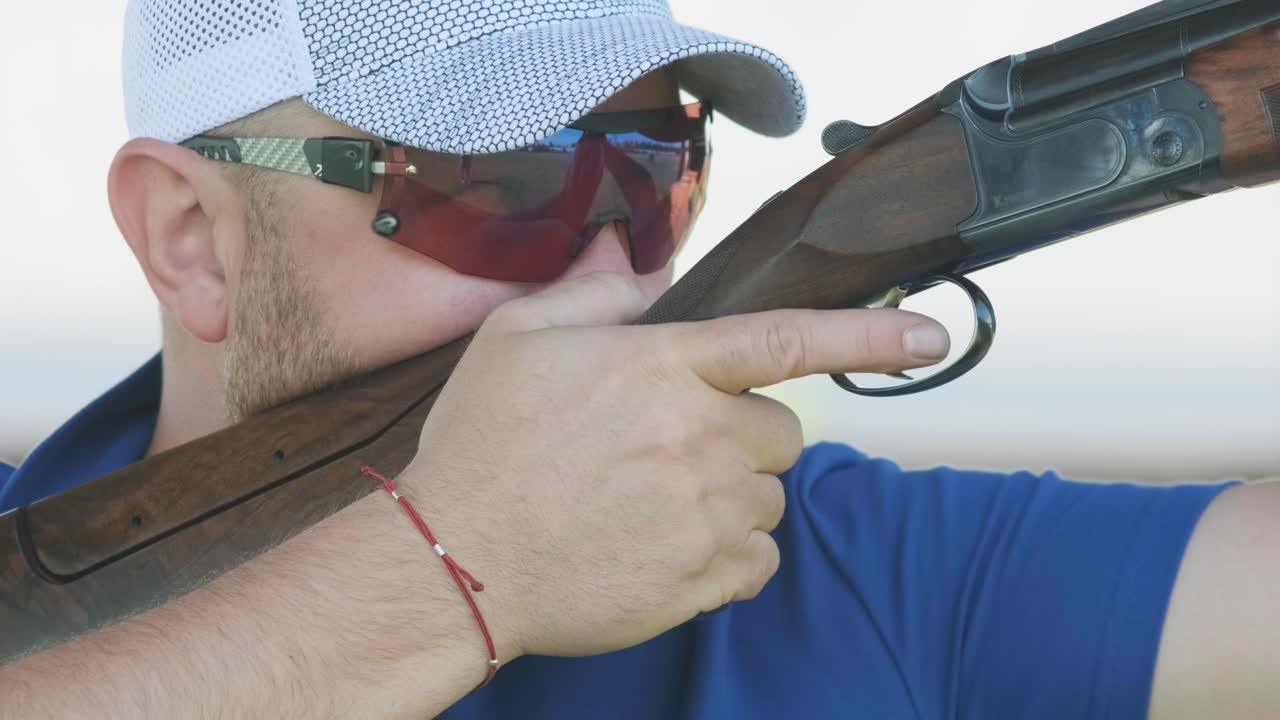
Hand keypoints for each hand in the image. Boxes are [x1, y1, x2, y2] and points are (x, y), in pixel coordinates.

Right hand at [397, 271, 949, 659]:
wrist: (453, 562)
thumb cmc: (481, 446)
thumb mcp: (517, 341)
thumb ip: (592, 293)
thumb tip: (637, 254)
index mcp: (662, 367)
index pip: (787, 339)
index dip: (868, 337)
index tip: (932, 340)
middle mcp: (697, 436)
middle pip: (782, 430)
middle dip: (742, 433)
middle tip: (670, 447)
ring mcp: (706, 512)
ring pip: (769, 495)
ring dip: (729, 493)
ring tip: (649, 501)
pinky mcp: (703, 577)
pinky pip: (760, 558)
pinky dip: (730, 552)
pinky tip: (666, 544)